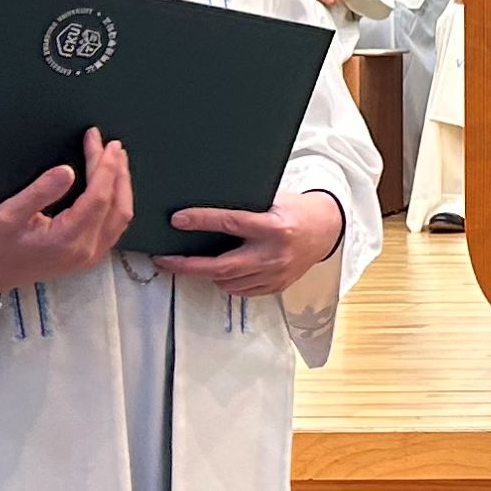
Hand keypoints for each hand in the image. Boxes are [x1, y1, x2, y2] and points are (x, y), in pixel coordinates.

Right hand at [0, 137, 133, 297]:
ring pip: (121, 216)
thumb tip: (67, 171)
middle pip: (116, 204)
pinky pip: (115, 225)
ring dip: (122, 186)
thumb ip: (40, 192)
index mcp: (68, 239)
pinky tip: (113, 186)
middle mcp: (87, 250)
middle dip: (117, 171)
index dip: (104, 166)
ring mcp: (91, 256)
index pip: (99, 196)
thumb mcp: (8, 214)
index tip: (102, 142)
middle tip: (112, 145)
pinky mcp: (90, 256)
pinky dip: (117, 201)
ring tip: (117, 160)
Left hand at [158, 189, 349, 299]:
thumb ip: (245, 207)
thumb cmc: (296, 210)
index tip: (178, 220)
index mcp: (274, 227)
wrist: (325, 230)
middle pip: (222, 266)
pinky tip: (219, 271)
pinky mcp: (276, 287)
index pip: (232, 223)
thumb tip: (205, 209)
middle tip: (165, 260)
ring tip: (191, 263)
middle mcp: (274, 254)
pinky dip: (226, 281)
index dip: (202, 221)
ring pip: (228, 282)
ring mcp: (275, 274)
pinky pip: (241, 290)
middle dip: (188, 265)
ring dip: (206, 273)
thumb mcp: (274, 200)